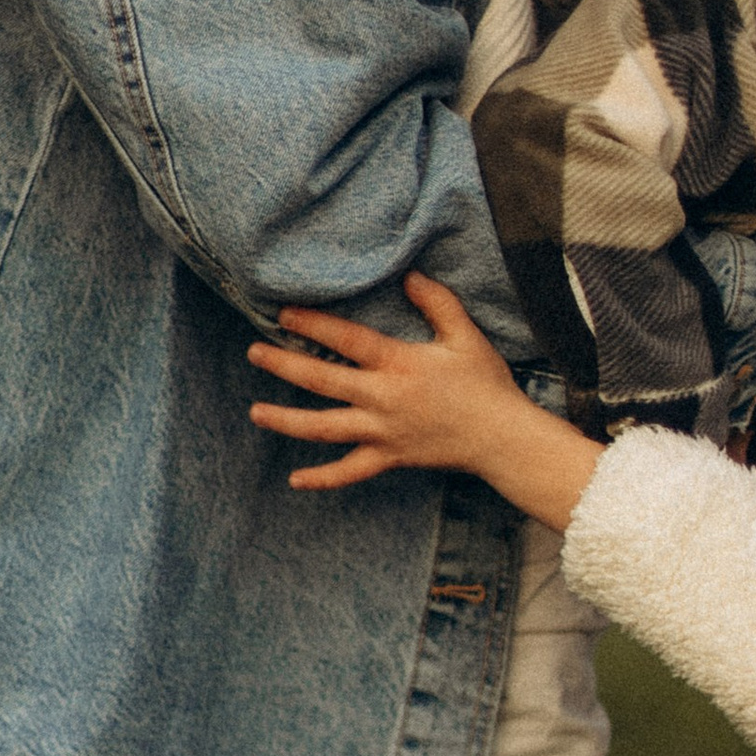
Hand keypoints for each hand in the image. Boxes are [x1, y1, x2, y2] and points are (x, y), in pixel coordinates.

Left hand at [249, 276, 602, 530]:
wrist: (502, 439)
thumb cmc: (486, 385)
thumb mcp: (465, 336)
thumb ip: (437, 302)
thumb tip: (410, 276)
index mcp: (398, 365)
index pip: (346, 340)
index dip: (313, 324)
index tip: (283, 314)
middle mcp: (383, 399)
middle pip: (322, 381)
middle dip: (284, 365)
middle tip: (254, 352)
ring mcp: (382, 432)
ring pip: (324, 428)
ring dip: (287, 421)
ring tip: (255, 413)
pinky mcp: (389, 457)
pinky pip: (349, 471)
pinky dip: (323, 477)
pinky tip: (296, 480)